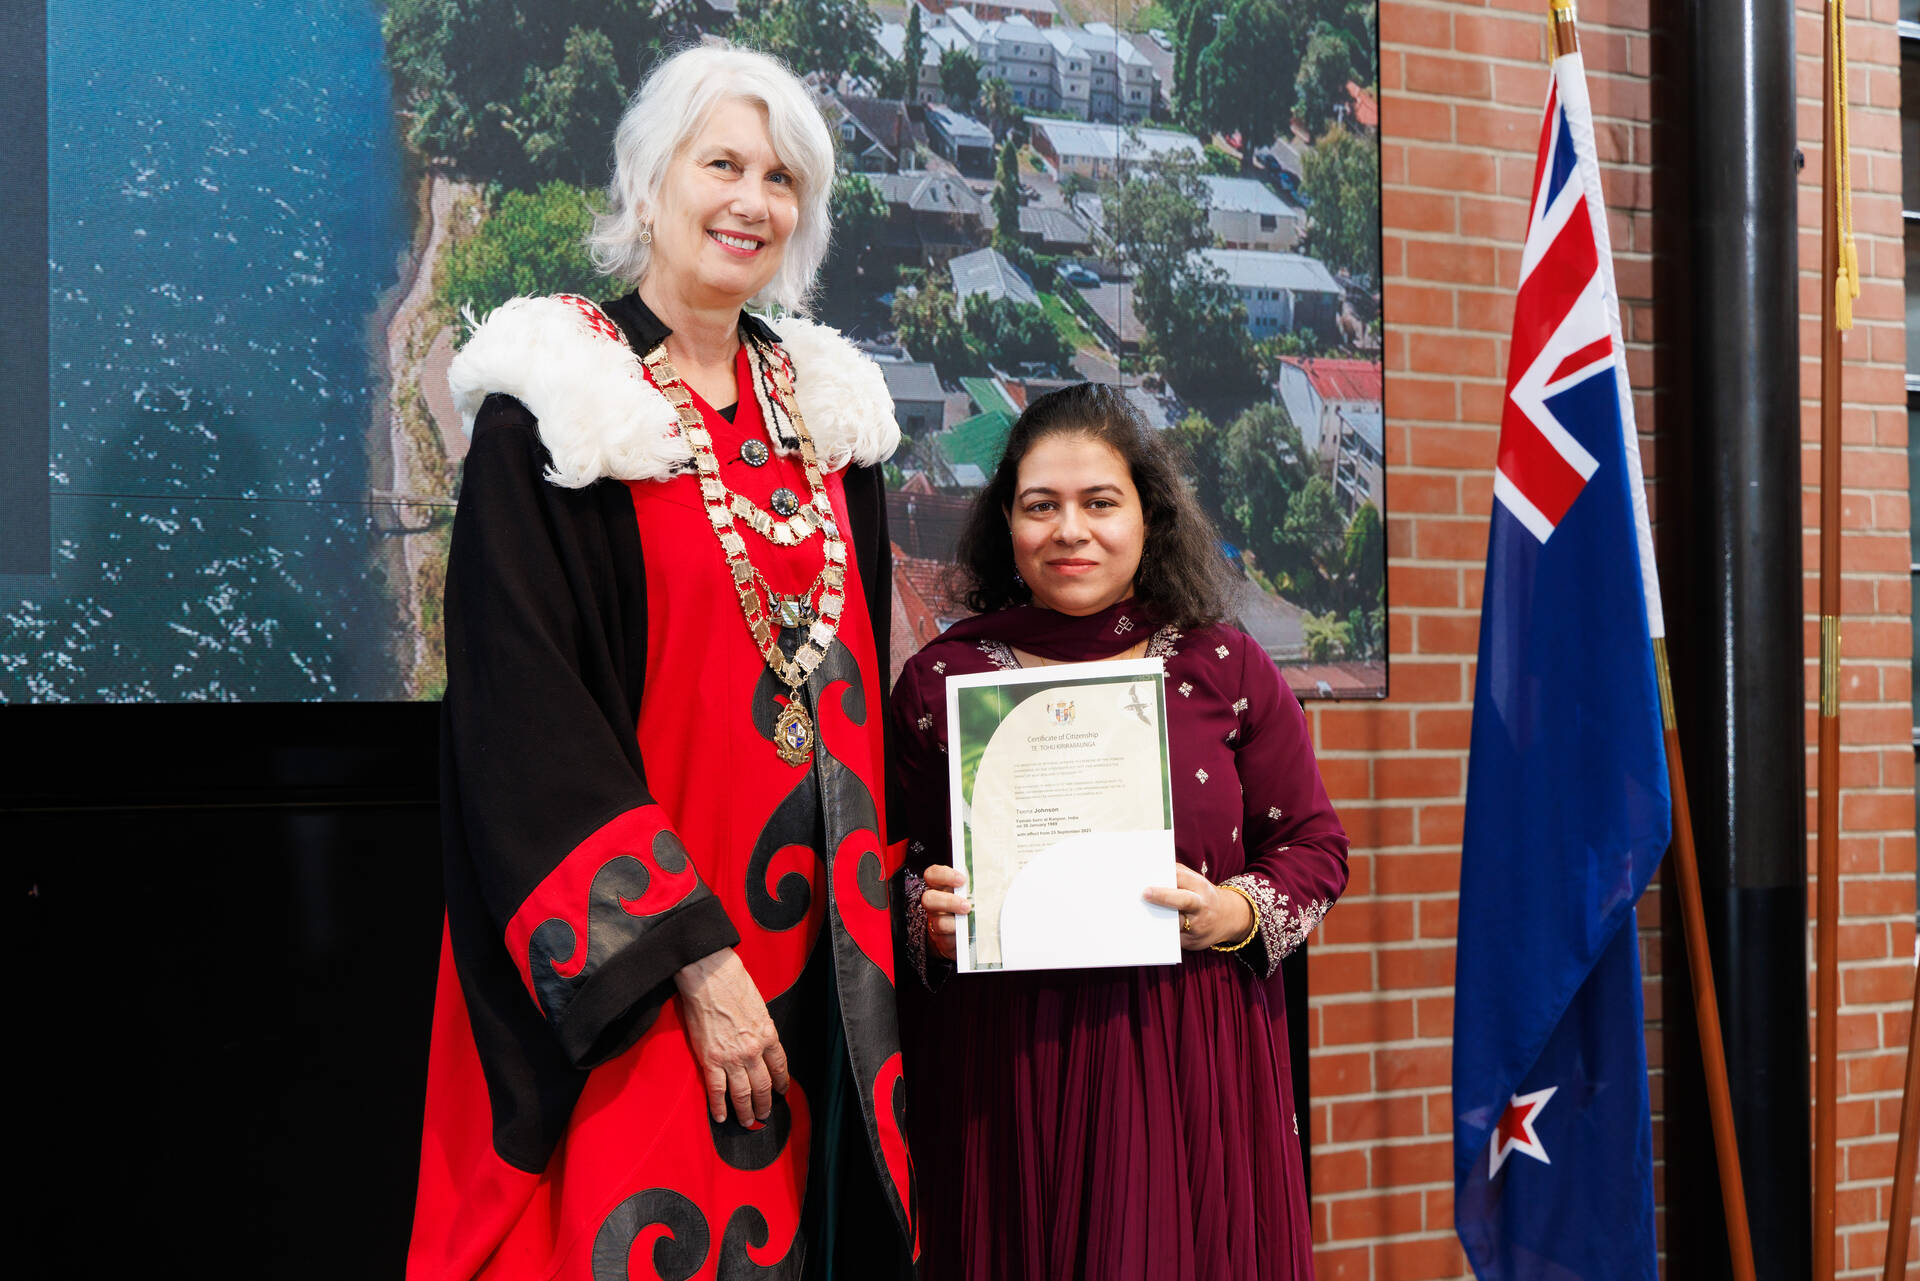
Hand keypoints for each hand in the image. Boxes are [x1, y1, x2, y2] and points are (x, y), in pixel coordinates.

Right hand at [673, 948, 788, 1125]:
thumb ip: (761, 1028)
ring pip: (742, 1094)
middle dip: (765, 1103)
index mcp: (768, 1035)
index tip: (782, 1091)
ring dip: (746, 1111)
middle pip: (763, 1086)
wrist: (711, 977)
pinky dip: (719, 1107)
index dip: (782, 1083)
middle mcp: (753, 1050)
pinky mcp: (710, 1060)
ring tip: (748, 1122)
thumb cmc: (734, 985)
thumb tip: (760, 1040)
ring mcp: (732, 1057)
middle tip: (765, 1115)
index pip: (780, 1067)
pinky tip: (721, 1117)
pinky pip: (717, 1090)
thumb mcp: (759, 1007)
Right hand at [921, 864, 971, 960]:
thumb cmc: (969, 907)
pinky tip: (969, 935)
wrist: (964, 933)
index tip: (962, 880)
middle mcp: (935, 904)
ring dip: (955, 923)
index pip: (933, 875)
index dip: (944, 876)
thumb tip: (993, 881)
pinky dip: (958, 938)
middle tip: (967, 906)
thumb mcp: (971, 893)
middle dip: (949, 902)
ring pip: (938, 923)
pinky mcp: (942, 940)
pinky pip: (946, 941)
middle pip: (929, 899)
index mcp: (940, 887)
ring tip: (969, 923)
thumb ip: (975, 886)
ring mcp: (936, 923)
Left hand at [1144, 864, 1253, 950]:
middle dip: (1164, 897)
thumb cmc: (1202, 895)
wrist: (1228, 918)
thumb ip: (1176, 875)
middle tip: (1145, 894)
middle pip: (1185, 901)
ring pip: (1176, 925)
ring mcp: (1199, 927)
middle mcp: (1202, 907)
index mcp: (1201, 888)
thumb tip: (1150, 873)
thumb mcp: (1195, 881)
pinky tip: (1146, 932)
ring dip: (1158, 921)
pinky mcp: (1193, 943)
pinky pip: (1173, 941)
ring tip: (1138, 917)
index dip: (1167, 880)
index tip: (1148, 885)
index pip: (1184, 880)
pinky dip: (1160, 936)